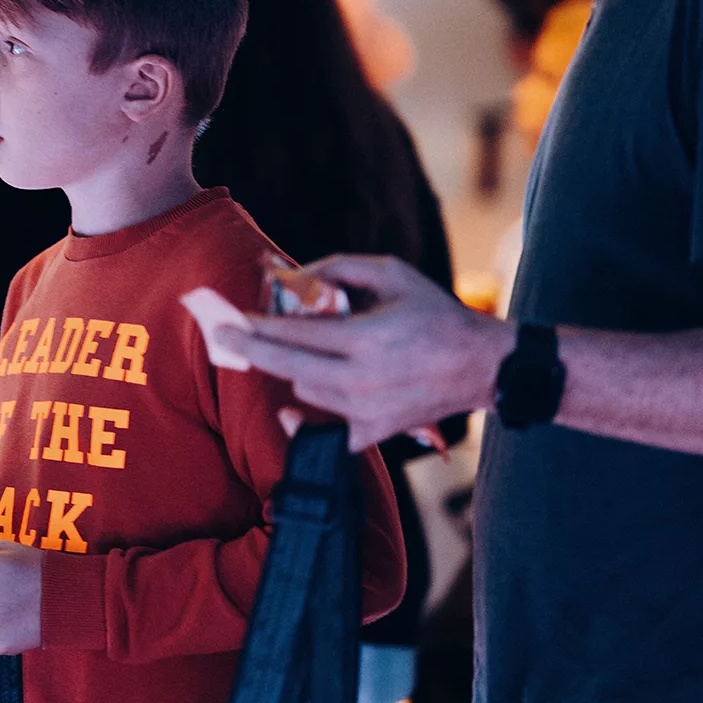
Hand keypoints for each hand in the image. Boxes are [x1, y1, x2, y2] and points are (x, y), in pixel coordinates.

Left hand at [215, 255, 511, 451]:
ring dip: (293, 370)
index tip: (234, 316)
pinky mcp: (376, 432)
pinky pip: (327, 435)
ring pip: (304, 391)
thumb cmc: (434, 312)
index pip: (297, 334)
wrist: (481, 366)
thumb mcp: (392, 273)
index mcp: (367, 338)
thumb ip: (340, 267)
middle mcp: (363, 379)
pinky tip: (288, 413)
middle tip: (222, 335)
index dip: (260, 325)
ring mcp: (368, 411)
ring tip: (295, 351)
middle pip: (288, 368)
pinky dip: (306, 424)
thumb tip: (295, 276)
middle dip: (249, 349)